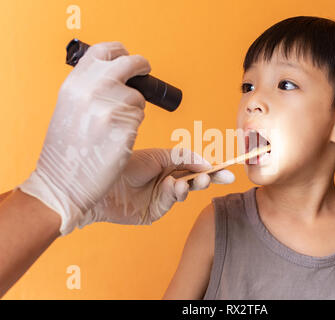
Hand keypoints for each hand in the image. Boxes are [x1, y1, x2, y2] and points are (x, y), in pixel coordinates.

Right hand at [18, 41, 150, 234]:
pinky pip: (139, 118)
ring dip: (133, 110)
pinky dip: (133, 127)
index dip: (120, 51)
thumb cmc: (66, 149)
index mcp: (76, 83)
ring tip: (113, 128)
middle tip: (146, 71)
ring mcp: (110, 108)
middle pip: (130, 63)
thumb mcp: (70, 107)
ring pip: (138, 98)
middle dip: (142, 66)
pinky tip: (116, 139)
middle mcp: (93, 90)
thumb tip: (117, 77)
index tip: (128, 57)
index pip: (104, 52)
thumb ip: (90, 87)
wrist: (62, 181)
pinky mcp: (125, 127)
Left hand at [80, 148, 234, 225]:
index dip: (211, 168)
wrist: (101, 185)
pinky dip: (175, 194)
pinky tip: (172, 186)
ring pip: (186, 191)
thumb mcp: (158, 155)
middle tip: (224, 177)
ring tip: (194, 180)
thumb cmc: (126, 165)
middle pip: (195, 180)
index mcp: (169, 164)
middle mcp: (167, 180)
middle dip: (210, 178)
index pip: (195, 165)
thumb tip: (206, 162)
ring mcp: (162, 196)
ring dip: (192, 185)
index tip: (226, 169)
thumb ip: (184, 158)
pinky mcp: (156, 211)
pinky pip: (172, 202)